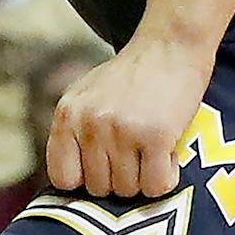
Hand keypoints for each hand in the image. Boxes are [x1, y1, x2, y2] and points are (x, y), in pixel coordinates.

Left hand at [46, 35, 213, 199]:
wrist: (171, 44)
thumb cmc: (131, 77)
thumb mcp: (85, 97)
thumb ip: (72, 133)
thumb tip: (70, 184)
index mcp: (67, 115)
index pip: (63, 179)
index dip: (86, 180)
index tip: (104, 168)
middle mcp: (89, 124)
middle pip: (99, 188)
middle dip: (120, 178)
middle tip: (136, 152)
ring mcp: (121, 131)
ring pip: (128, 190)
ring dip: (144, 178)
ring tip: (152, 148)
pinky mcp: (156, 135)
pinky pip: (156, 186)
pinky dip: (165, 178)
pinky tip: (168, 155)